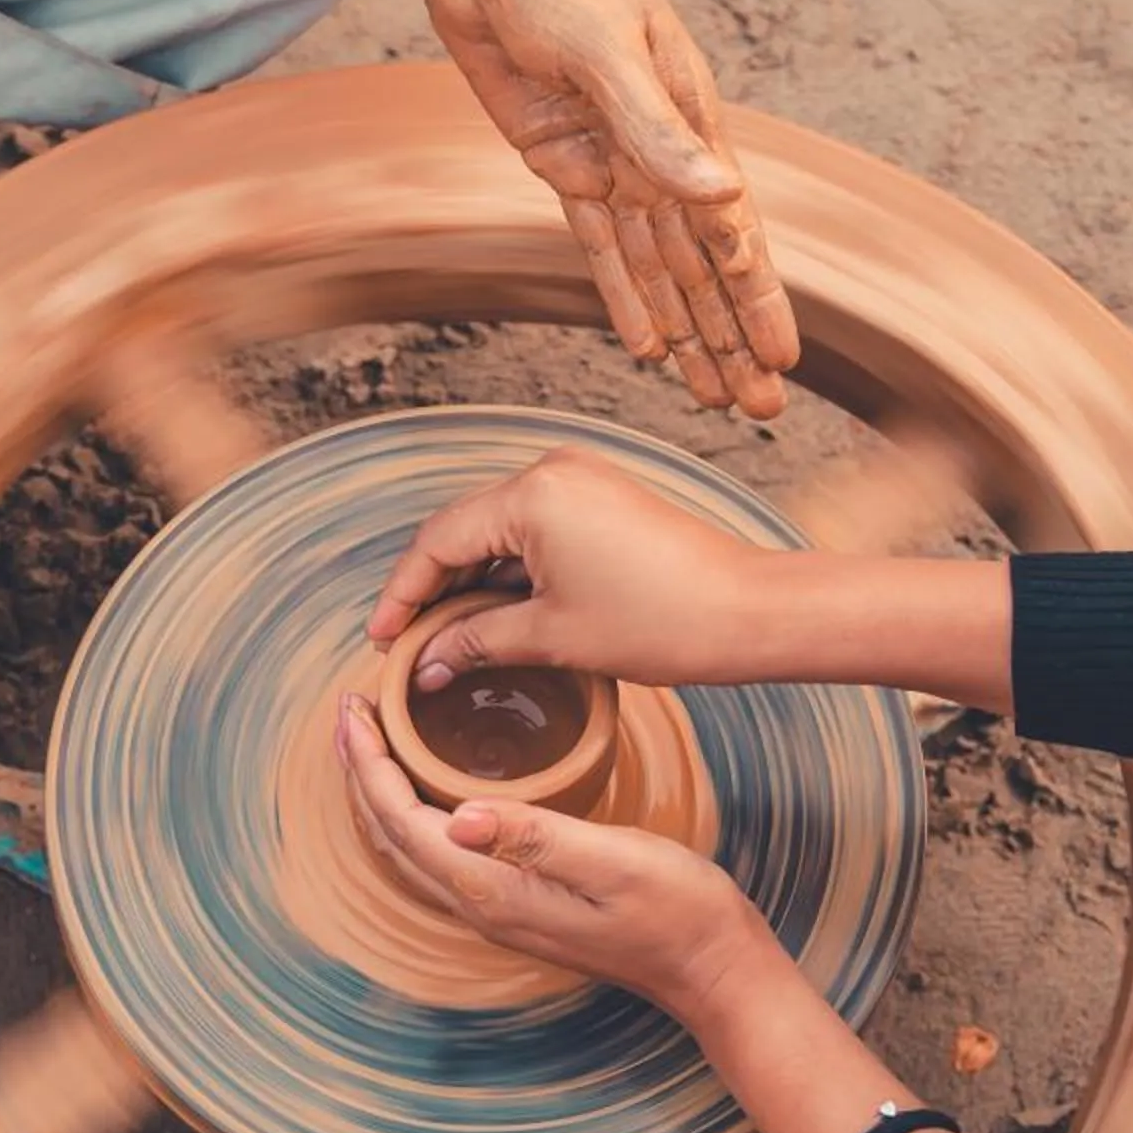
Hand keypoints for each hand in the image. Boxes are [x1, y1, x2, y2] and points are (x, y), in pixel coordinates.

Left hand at [337, 696, 765, 1013]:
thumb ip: (536, 837)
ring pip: (410, 849)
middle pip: (391, 836)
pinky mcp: (518, 906)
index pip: (403, 820)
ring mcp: (499, 911)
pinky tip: (428, 790)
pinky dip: (415, 815)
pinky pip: (440, 857)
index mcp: (494, 889)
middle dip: (362, 773)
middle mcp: (483, 906)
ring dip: (382, 795)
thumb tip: (456, 817)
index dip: (369, 763)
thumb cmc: (676, 909)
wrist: (712, 968)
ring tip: (372, 742)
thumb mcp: (614, 861)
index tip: (353, 707)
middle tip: (349, 712)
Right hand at [368, 447, 774, 688]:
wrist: (748, 612)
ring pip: (497, 528)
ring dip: (470, 579)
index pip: (436, 541)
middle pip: (462, 527)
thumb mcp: (554, 637)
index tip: (383, 641)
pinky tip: (496, 613)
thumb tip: (427, 663)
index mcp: (532, 494)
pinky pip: (533, 527)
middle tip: (409, 645)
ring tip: (448, 637)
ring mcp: (580, 478)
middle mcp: (551, 469)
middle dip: (432, 588)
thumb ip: (478, 641)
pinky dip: (509, 568)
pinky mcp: (602, 496)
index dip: (402, 595)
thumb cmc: (661, 621)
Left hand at [424, 0, 799, 418]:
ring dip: (687, 332)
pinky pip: (600, 248)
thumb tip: (722, 199)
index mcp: (691, 118)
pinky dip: (625, 297)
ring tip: (712, 398)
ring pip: (659, 269)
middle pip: (704, 266)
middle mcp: (662, 151)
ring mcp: (615, 163)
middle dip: (732, 338)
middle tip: (762, 412)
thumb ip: (658, 128)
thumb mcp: (606, 48)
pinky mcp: (565, 166)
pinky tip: (647, 347)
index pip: (733, 229)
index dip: (757, 299)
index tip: (782, 360)